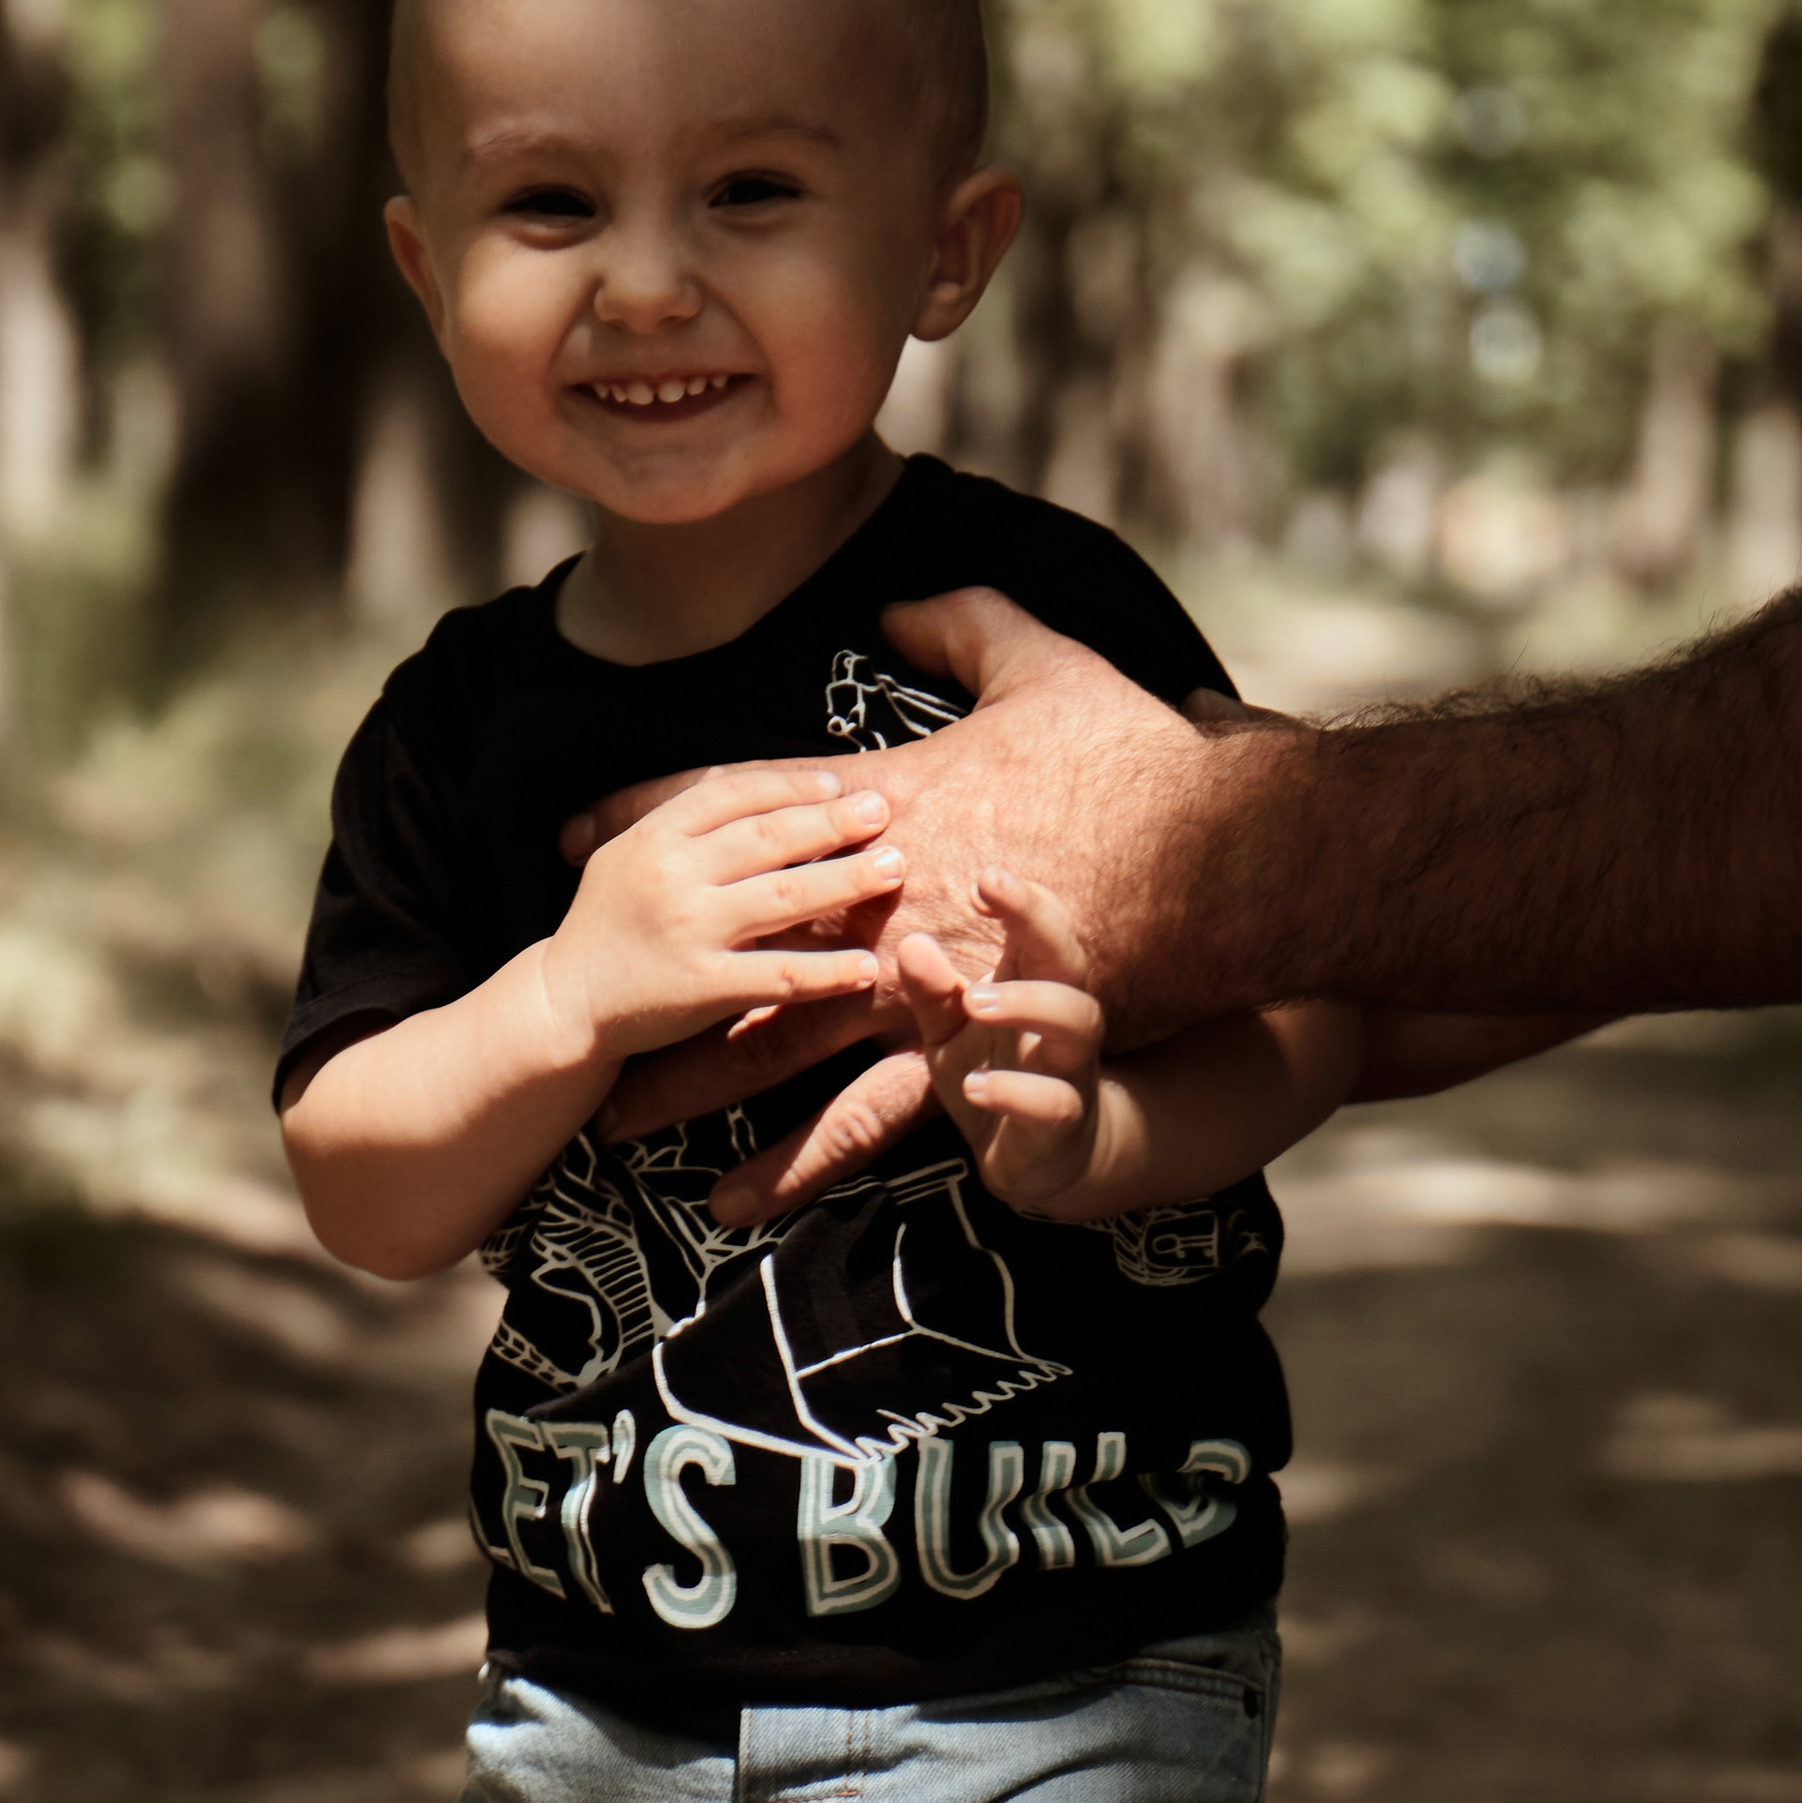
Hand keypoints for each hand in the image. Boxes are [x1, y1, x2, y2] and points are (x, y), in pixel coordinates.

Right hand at [547, 761, 898, 1061]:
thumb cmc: (608, 925)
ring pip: (784, 897)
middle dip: (832, 822)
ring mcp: (688, 931)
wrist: (564, 1000)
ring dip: (846, 880)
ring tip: (894, 869)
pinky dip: (827, 971)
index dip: (791, 786)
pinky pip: (779, 974)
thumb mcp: (628, 856)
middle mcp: (672, 876)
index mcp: (654, 836)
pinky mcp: (702, 987)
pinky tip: (867, 966)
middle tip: (882, 814)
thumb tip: (763, 794)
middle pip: (769, 837)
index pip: (733, 792)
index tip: (838, 785)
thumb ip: (684, 825)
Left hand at [576, 592, 1283, 1154]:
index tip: (575, 827)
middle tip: (575, 991)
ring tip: (620, 1122)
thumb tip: (899, 605)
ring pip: (778, 1036)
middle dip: (655, 965)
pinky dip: (800, 1158)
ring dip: (695, 1081)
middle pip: (738, 934)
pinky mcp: (963, 1048)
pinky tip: (744, 1197)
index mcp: (890, 802)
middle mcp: (881, 896)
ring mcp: (916, 980)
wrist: (1226, 865)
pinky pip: (864, 1117)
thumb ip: (969, 626)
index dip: (657, 811)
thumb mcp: (1052, 668)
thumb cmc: (1142, 766)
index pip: (747, 802)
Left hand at [898, 872, 1105, 1214]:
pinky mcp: (1063, 1124)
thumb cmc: (996, 1073)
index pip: (1039, 928)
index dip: (1021, 898)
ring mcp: (1069, 1069)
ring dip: (1029, 1003)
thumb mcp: (950, 1032)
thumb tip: (911, 943)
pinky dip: (1017, 1092)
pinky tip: (978, 1086)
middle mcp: (1063, 1018)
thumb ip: (932, 992)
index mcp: (1035, 984)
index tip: (985, 878)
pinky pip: (1054, 1102)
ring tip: (976, 1001)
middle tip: (990, 895)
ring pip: (1077, 1023)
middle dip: (1038, 921)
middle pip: (1070, 958)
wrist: (1042, 1160)